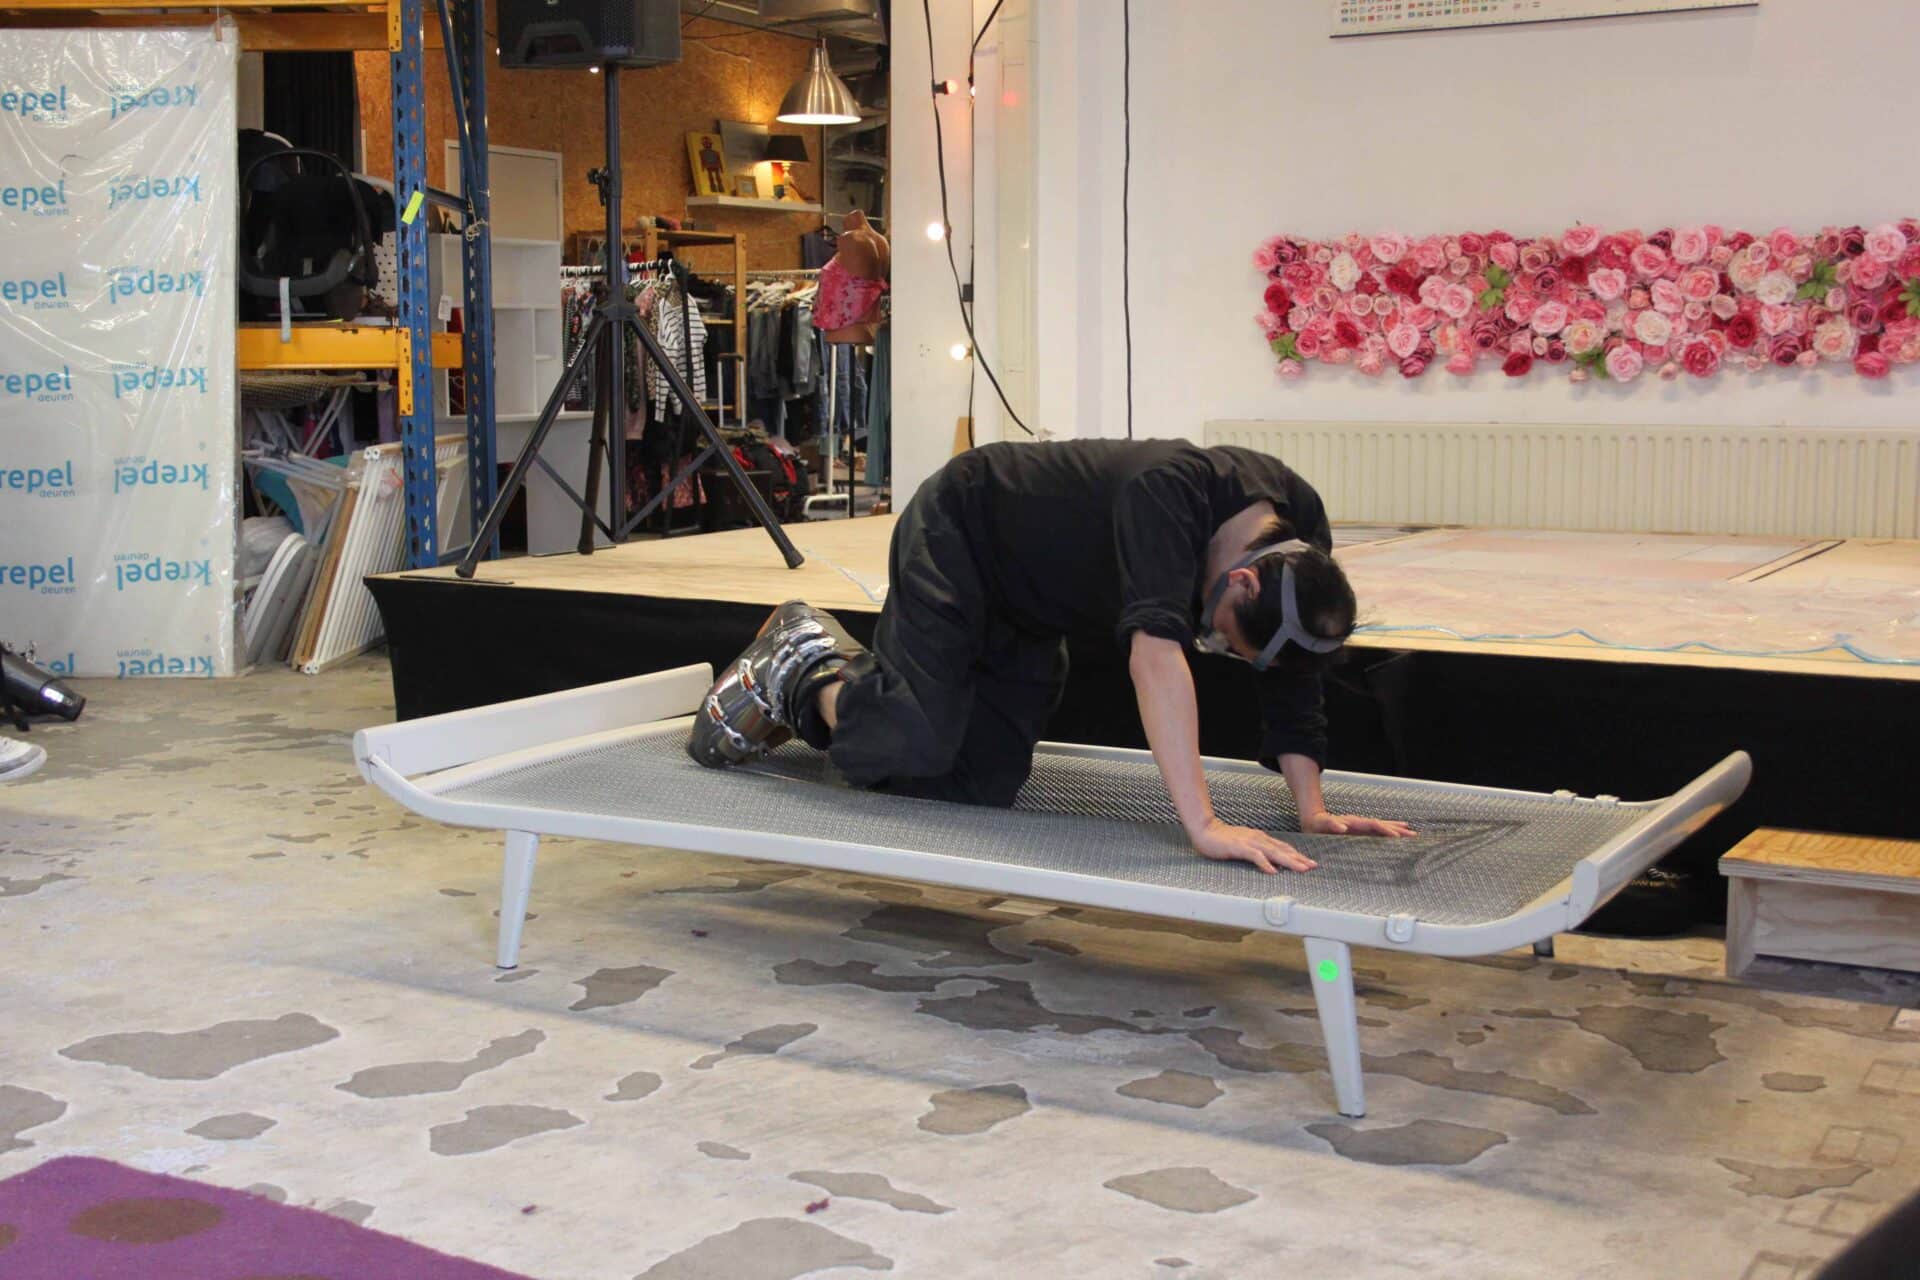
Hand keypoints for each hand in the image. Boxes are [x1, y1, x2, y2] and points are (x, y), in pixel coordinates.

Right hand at [1189, 818, 1317, 874]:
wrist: (1205, 830)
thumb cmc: (1223, 840)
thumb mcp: (1244, 846)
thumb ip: (1257, 852)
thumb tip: (1271, 864)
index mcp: (1260, 839)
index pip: (1283, 848)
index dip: (1297, 855)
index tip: (1309, 863)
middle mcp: (1258, 839)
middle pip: (1283, 850)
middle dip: (1299, 859)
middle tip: (1313, 866)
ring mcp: (1249, 842)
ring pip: (1274, 852)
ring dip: (1289, 861)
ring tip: (1301, 869)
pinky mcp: (1239, 847)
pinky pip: (1255, 856)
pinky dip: (1265, 863)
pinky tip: (1273, 871)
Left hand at [1301, 811, 1416, 837]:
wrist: (1313, 819)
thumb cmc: (1316, 825)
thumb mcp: (1322, 824)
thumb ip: (1332, 824)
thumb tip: (1342, 826)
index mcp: (1353, 822)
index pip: (1373, 825)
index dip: (1385, 830)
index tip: (1397, 836)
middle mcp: (1360, 822)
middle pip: (1382, 824)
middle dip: (1397, 830)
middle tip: (1413, 835)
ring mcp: (1361, 826)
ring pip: (1382, 826)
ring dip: (1396, 829)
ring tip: (1411, 833)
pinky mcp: (1359, 831)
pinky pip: (1377, 831)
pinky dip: (1388, 831)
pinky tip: (1396, 834)